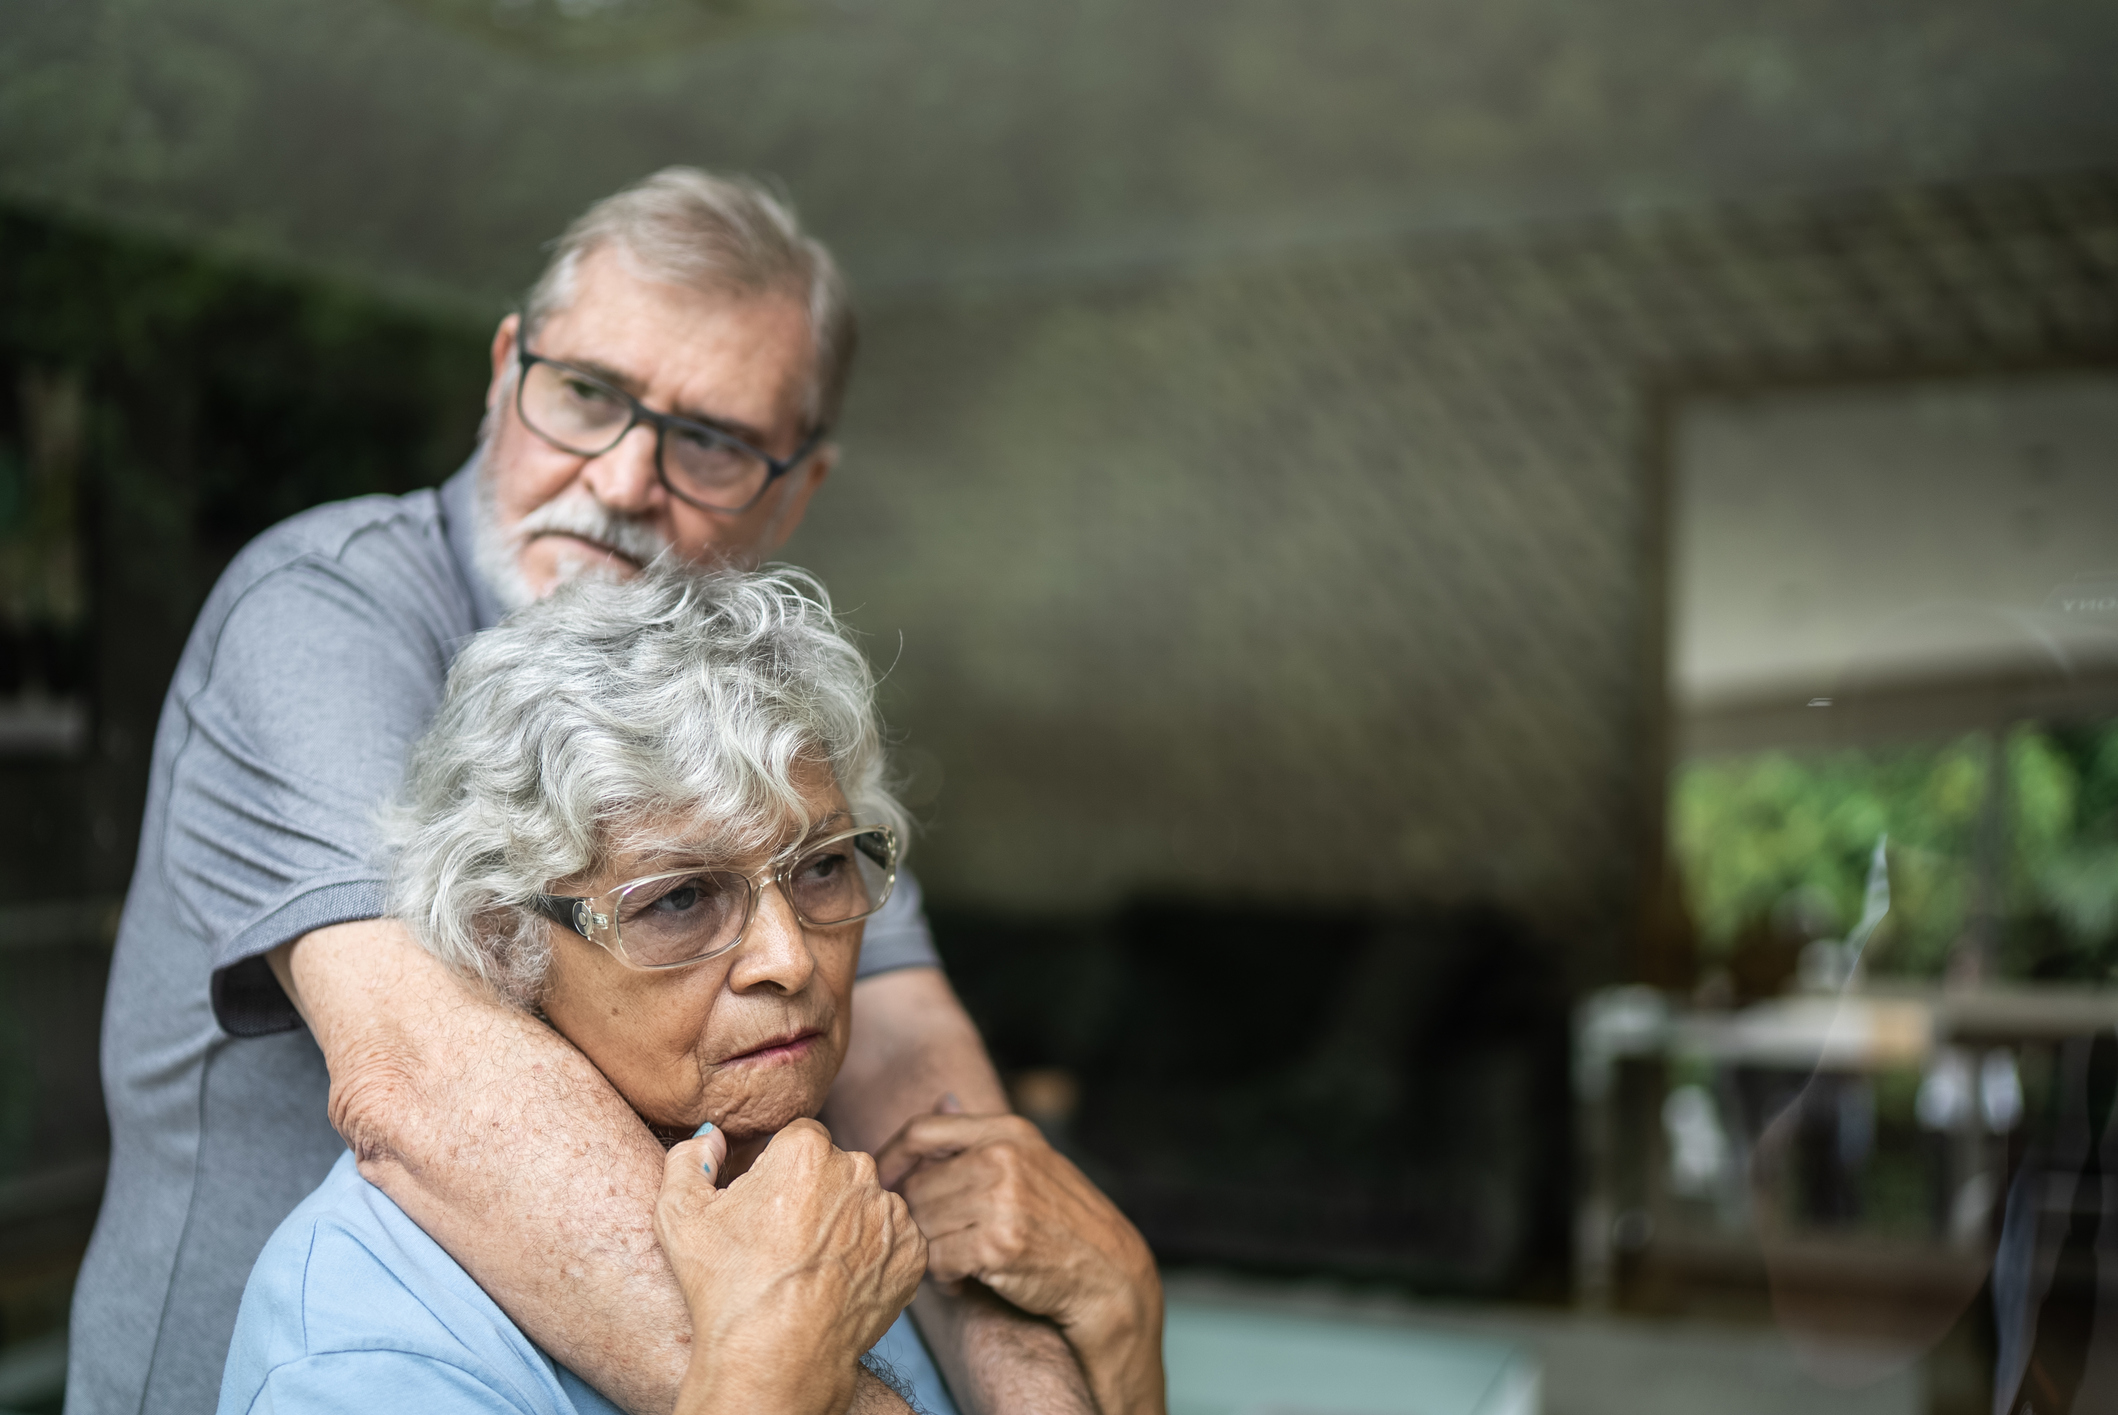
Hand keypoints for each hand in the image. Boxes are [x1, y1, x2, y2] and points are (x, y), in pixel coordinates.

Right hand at [656, 1119, 927, 1414]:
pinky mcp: (914, 1252)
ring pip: (865, 1204)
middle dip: (815, 1193)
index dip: (778, 1172)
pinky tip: (838, 1281)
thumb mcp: (679, 1215)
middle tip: (785, 1240)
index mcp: (808, 1149)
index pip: (798, 1140)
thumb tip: (714, 1138)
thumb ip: (688, 1158)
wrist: (775, 1359)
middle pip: (836, 1168)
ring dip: (845, 1223)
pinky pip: (891, 1240)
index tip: (765, 1206)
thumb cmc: (726, 1287)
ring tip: (812, 1266)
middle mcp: (859, 1171)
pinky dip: (871, 1255)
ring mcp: (892, 1213)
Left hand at [876, 1109, 1164, 1414]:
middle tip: (939, 1240)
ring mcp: (1002, 1200)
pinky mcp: (998, 1244)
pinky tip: (964, 1277)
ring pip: (924, 1224)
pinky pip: (937, 1260)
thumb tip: (940, 1099)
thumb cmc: (1064, 1219)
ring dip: (932, 1250)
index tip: (882, 1183)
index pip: (921, 1131)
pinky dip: (943, 1276)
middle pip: (918, 1185)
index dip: (890, 1158)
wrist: (1109, 1272)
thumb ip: (978, 1136)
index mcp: (1008, 1131)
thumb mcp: (1030, 1160)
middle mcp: (1004, 1158)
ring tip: (956, 1259)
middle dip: (919, 1219)